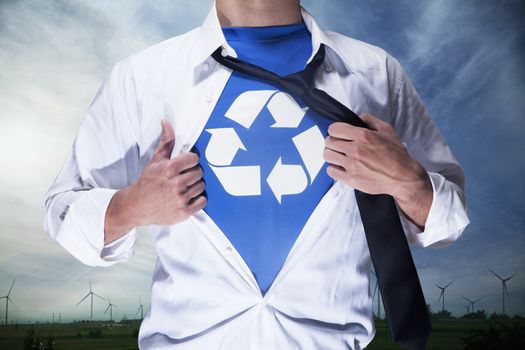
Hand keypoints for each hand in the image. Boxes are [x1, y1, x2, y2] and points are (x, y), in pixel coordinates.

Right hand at [104, 119, 205, 242]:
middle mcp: (176, 184)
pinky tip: (188, 197)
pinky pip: (202, 201)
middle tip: (183, 177)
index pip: (194, 159)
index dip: (190, 161)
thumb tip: (167, 122)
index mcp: (169, 169)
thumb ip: (166, 141)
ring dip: (195, 186)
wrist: (136, 206)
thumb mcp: (155, 160)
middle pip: (199, 172)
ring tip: (184, 187)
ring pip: (201, 186)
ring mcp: (181, 199)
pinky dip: (198, 200)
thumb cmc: (147, 182)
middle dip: (192, 174)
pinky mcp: (184, 212)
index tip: (185, 165)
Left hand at [323, 113, 431, 226]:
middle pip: (329, 142)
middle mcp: (355, 150)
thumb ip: (369, 120)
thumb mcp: (387, 130)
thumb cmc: (396, 154)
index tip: (339, 134)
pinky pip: (331, 171)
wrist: (403, 176)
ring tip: (339, 155)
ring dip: (332, 154)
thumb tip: (357, 117)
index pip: (334, 129)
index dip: (335, 130)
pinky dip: (333, 168)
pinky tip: (341, 166)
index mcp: (363, 136)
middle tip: (339, 145)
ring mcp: (352, 165)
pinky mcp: (351, 179)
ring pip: (328, 156)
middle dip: (332, 142)